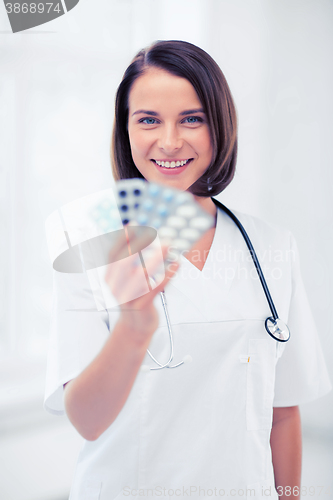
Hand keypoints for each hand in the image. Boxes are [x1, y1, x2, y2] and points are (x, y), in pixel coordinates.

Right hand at [104, 226, 178, 341]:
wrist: (136, 326)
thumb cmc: (136, 297)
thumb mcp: (129, 279)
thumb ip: (132, 260)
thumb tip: (140, 236)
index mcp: (111, 277)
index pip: (113, 254)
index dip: (122, 238)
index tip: (133, 223)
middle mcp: (116, 287)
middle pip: (125, 262)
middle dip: (140, 245)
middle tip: (154, 231)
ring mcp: (128, 298)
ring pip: (141, 275)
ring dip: (156, 258)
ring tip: (169, 245)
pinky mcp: (141, 306)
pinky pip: (155, 289)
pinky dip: (167, 275)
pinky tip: (176, 265)